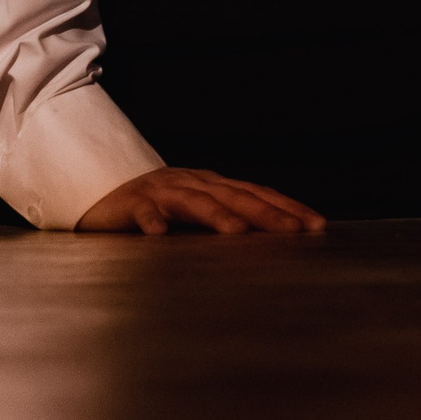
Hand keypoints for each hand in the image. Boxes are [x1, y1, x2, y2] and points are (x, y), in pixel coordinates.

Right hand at [75, 167, 323, 235]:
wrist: (104, 192)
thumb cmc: (158, 207)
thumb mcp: (199, 209)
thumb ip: (228, 218)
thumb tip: (275, 236)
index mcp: (212, 185)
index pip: (256, 192)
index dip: (286, 207)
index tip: (316, 225)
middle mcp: (192, 183)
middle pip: (234, 196)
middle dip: (266, 213)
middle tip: (294, 231)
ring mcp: (161, 191)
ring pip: (193, 202)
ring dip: (216, 216)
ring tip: (237, 232)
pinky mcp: (131, 204)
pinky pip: (142, 214)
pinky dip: (151, 222)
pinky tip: (160, 235)